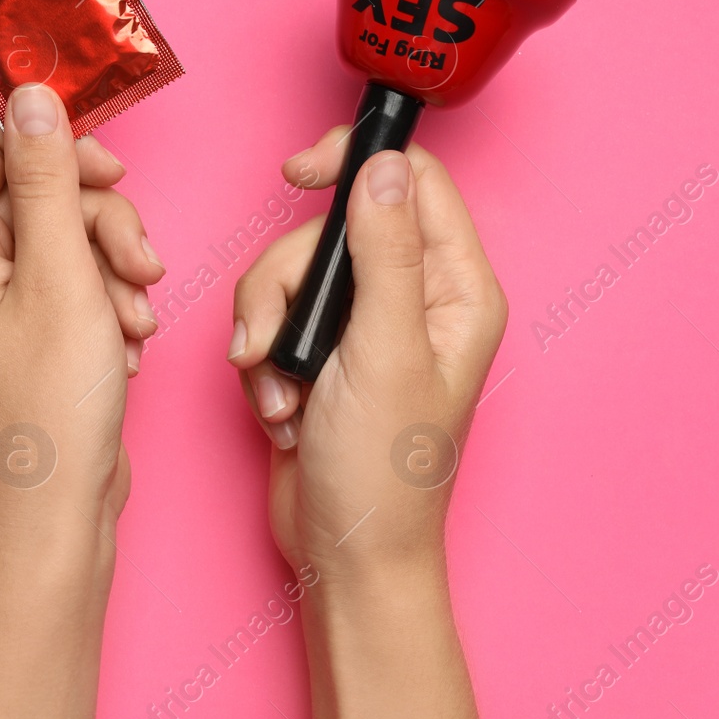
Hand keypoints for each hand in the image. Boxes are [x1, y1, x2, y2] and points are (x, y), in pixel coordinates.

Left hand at [0, 84, 165, 541]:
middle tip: (140, 264)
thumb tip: (32, 96)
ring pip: (66, 229)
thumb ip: (50, 179)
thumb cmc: (49, 413)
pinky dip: (108, 298)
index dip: (51, 144)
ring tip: (134, 321)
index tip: (110, 169)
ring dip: (115, 264)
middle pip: (36, 185)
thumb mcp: (63, 277)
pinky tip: (124, 343)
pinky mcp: (23, 322)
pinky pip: (73, 273)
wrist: (57, 514)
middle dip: (102, 220)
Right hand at [229, 129, 506, 580]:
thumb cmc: (385, 474)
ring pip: (290, 273)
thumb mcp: (384, 352)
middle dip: (286, 282)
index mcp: (456, 289)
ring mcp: (362, 326)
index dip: (353, 164)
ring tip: (282, 393)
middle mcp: (414, 298)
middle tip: (280, 340)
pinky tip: (281, 409)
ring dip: (268, 330)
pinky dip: (261, 361)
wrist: (343, 554)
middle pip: (331, 227)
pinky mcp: (320, 352)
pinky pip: (269, 317)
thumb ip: (385, 252)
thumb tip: (383, 165)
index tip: (298, 176)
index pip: (411, 180)